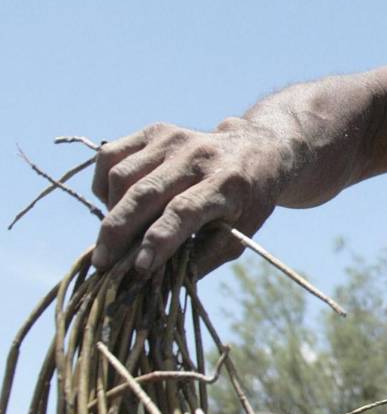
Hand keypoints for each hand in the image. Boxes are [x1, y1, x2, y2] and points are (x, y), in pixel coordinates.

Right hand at [91, 118, 290, 276]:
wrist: (257, 149)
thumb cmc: (247, 202)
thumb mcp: (239, 234)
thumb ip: (202, 258)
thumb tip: (158, 283)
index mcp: (228, 184)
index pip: (183, 211)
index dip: (158, 240)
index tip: (138, 268)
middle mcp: (198, 157)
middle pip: (145, 194)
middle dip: (118, 233)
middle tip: (102, 264)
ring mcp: (174, 139)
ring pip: (123, 175)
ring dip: (111, 212)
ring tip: (116, 236)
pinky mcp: (155, 131)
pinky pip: (112, 155)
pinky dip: (104, 184)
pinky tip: (116, 203)